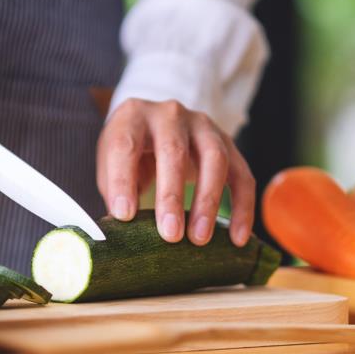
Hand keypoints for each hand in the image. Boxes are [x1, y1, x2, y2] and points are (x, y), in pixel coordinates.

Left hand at [97, 98, 255, 246]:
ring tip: (199, 238)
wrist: (155, 126)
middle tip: (170, 234)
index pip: (125, 146)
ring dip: (208, 201)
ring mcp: (203, 126)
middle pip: (173, 151)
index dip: (123, 181)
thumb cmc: (131, 153)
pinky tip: (237, 237)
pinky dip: (242, 208)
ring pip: (214, 158)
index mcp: (132, 117)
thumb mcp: (111, 167)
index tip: (125, 216)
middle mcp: (169, 115)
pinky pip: (242, 175)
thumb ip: (116, 195)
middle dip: (171, 196)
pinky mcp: (228, 143)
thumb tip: (121, 237)